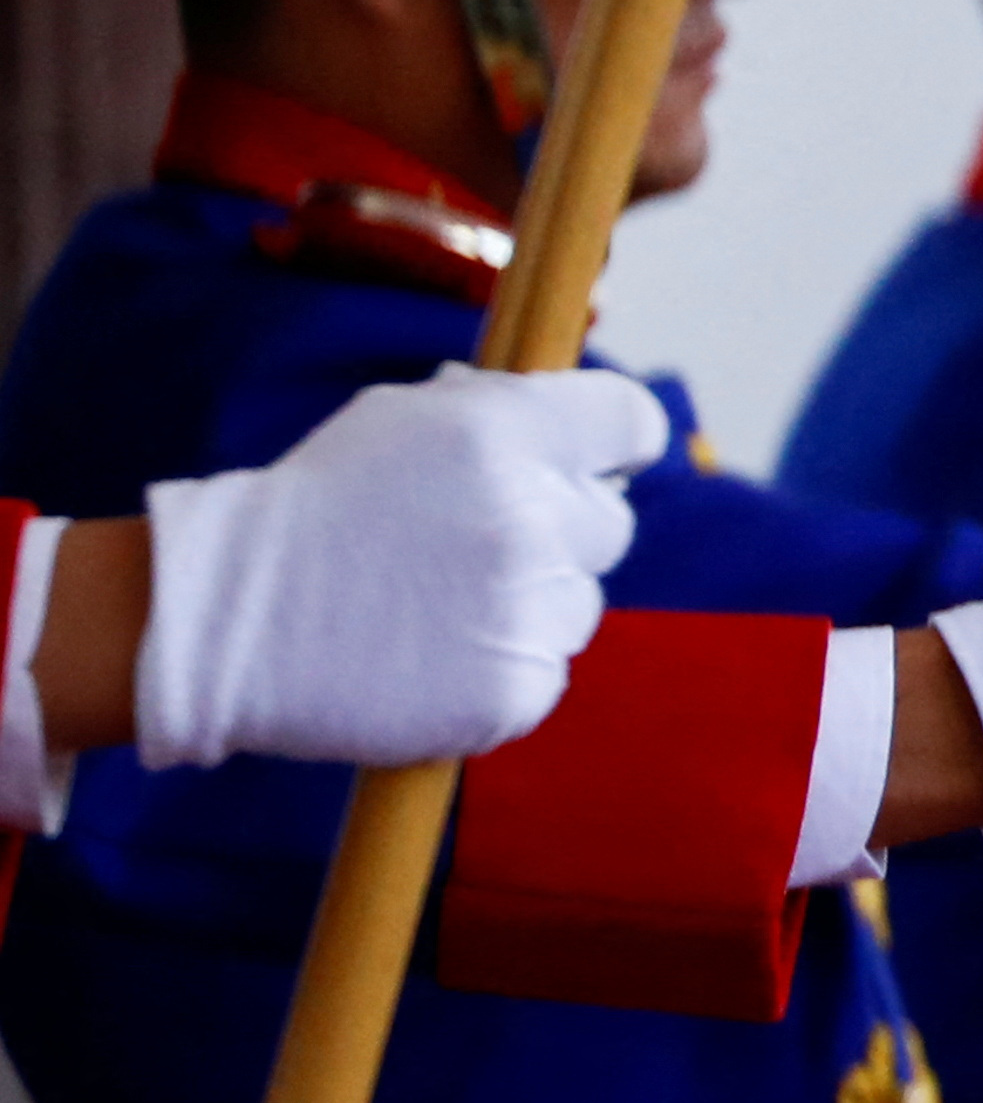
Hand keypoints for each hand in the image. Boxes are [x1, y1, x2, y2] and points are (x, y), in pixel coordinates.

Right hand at [129, 365, 663, 765]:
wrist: (231, 619)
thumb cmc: (319, 509)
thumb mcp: (399, 423)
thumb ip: (500, 414)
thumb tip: (587, 428)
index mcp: (504, 432)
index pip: (632, 423)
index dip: (618, 442)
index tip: (603, 460)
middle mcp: (529, 517)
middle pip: (610, 521)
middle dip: (560, 526)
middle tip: (471, 542)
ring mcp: (527, 609)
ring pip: (580, 600)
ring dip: (530, 599)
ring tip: (433, 600)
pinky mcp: (517, 688)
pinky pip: (547, 667)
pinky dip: (503, 663)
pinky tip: (430, 652)